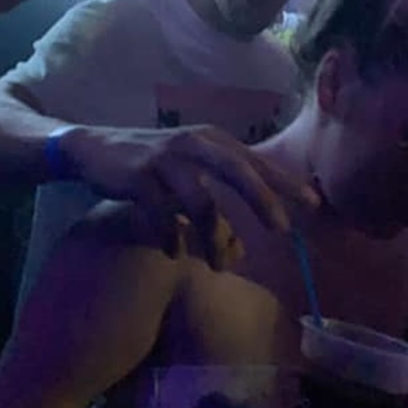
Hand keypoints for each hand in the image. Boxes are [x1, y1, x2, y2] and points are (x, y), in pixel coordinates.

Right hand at [63, 124, 319, 267]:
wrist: (93, 147)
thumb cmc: (151, 164)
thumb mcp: (190, 168)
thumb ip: (219, 191)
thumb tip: (242, 243)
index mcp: (212, 140)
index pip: (256, 161)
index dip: (286, 182)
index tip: (314, 204)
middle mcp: (194, 143)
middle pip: (237, 171)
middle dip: (262, 200)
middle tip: (282, 230)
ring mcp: (166, 159)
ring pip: (200, 200)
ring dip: (214, 237)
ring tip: (221, 267)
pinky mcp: (139, 177)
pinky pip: (162, 213)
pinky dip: (171, 237)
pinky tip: (174, 253)